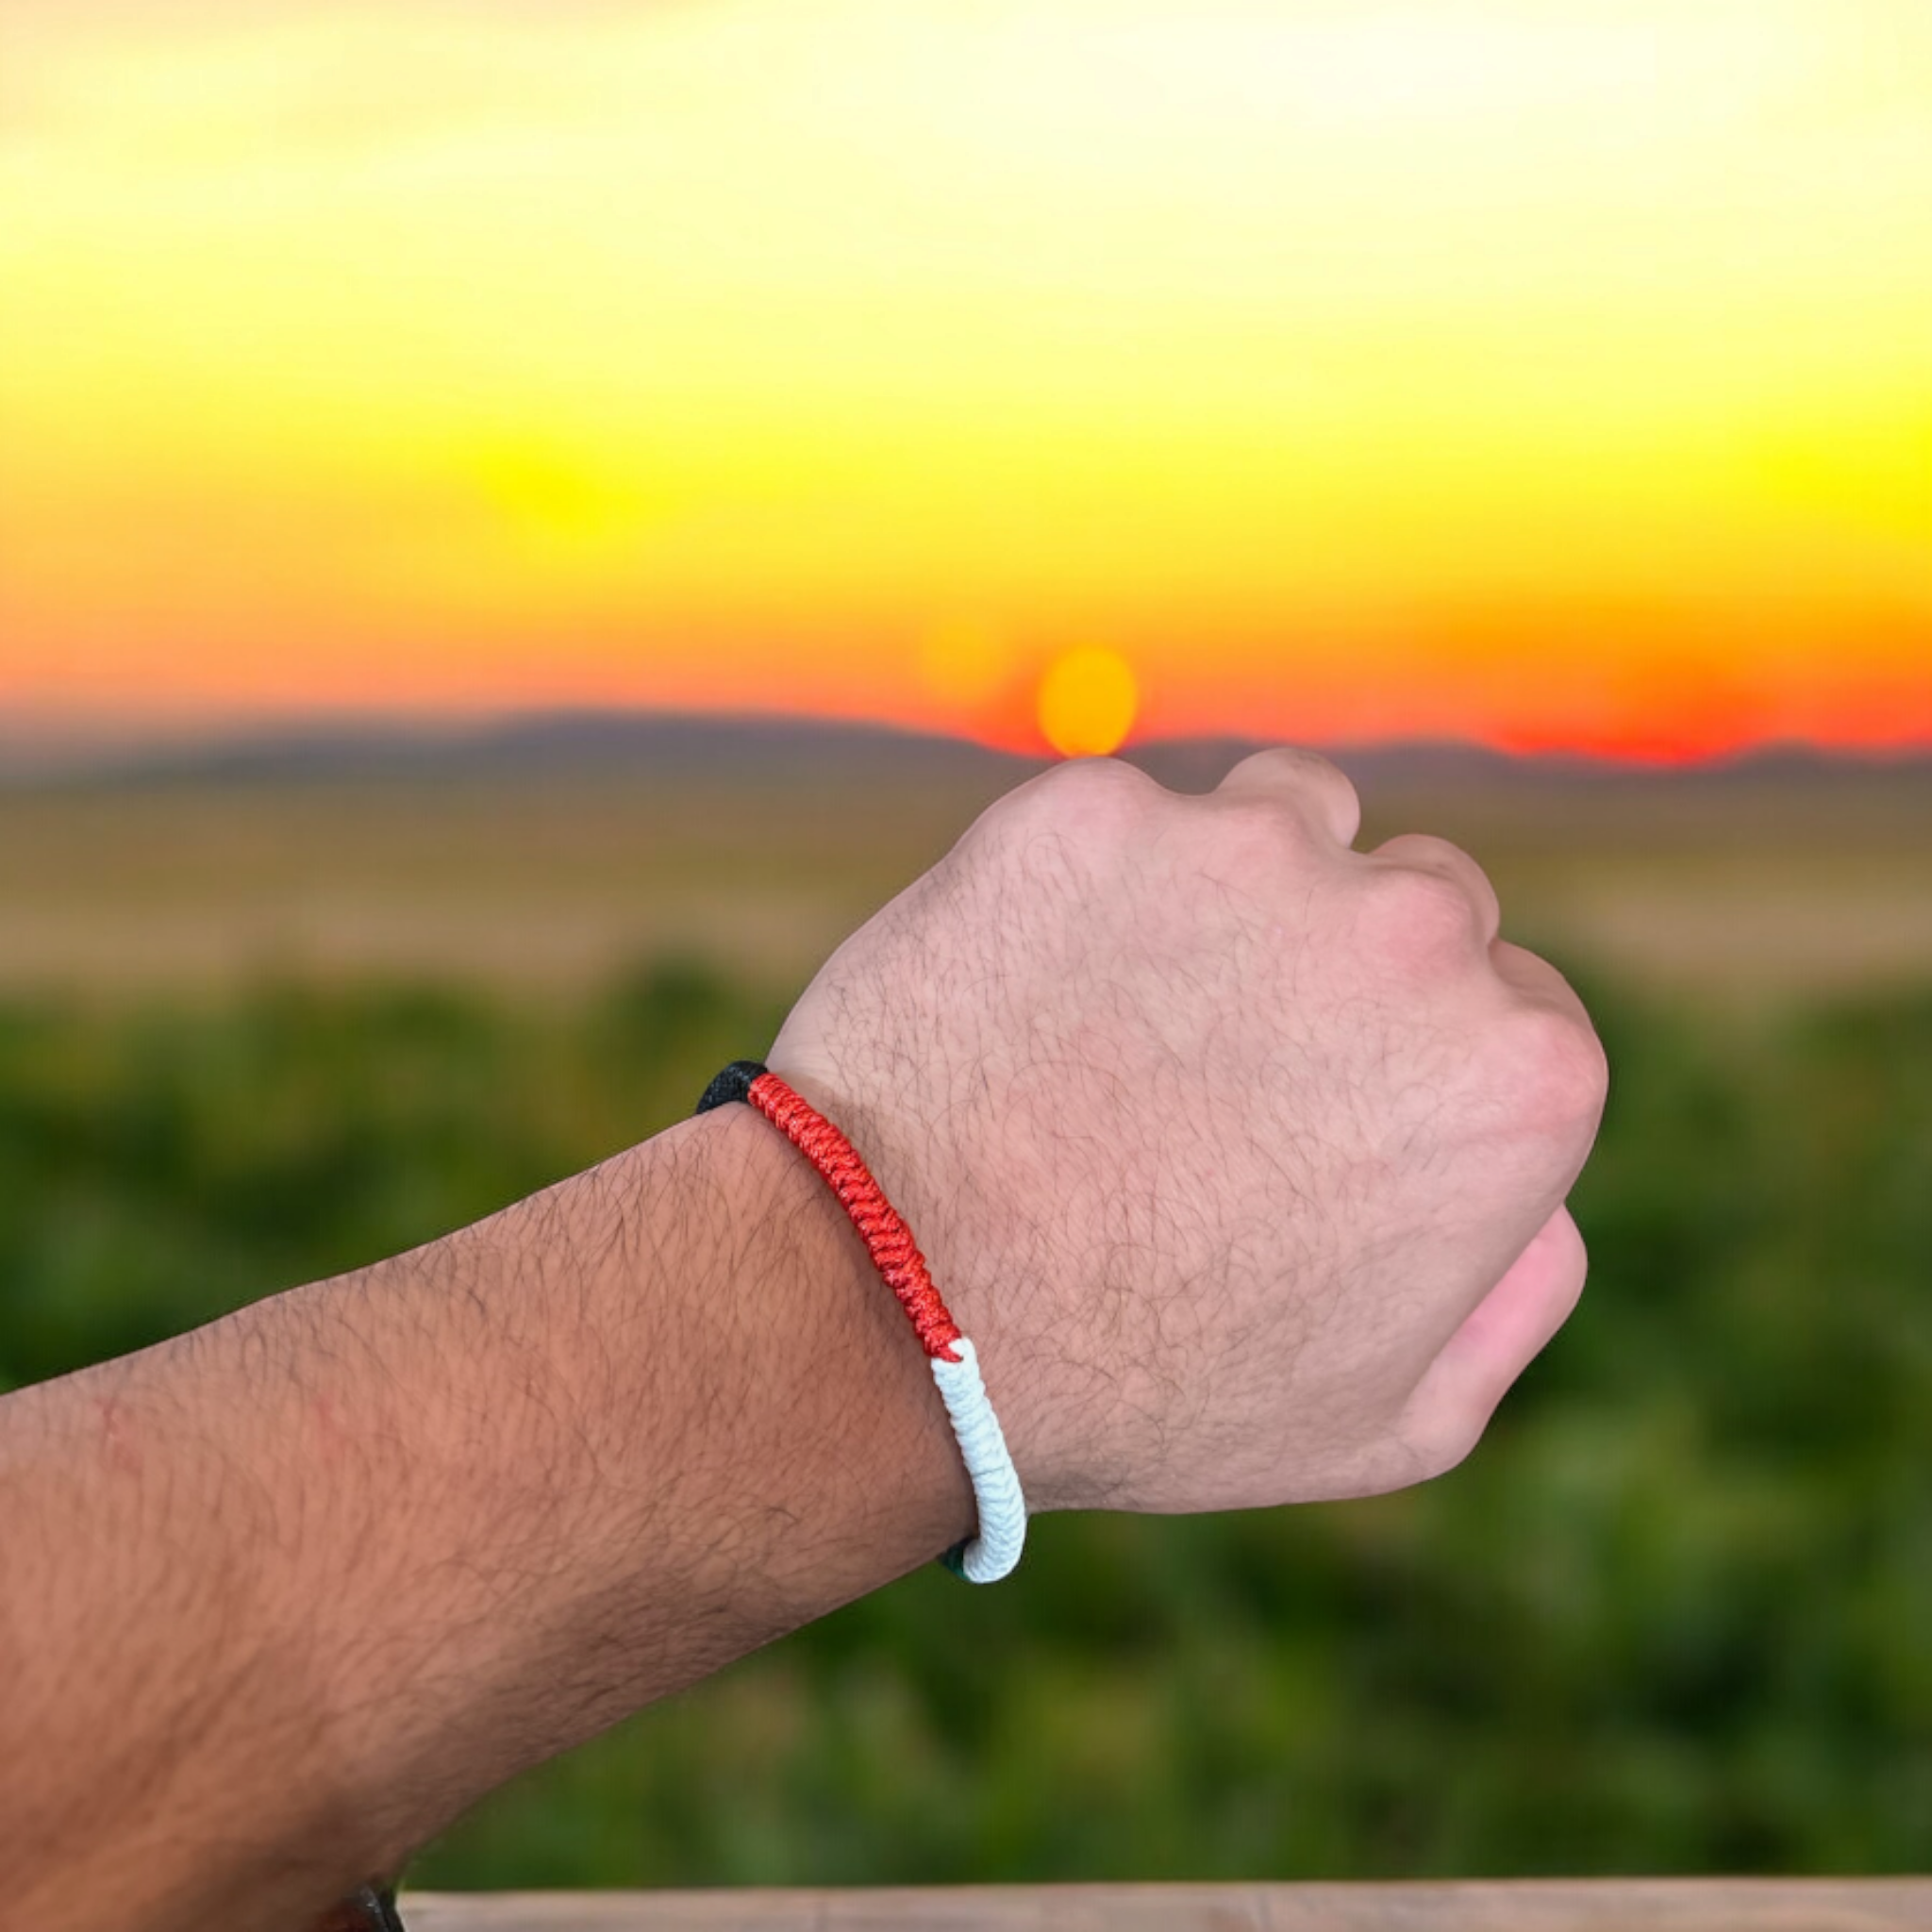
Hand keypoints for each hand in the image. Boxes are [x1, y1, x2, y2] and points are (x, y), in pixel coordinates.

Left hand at [770, 749, 1606, 1515]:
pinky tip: (1034, 990)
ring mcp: (1245, 849)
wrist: (898, 1309)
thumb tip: (1550, 1209)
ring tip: (1136, 1016)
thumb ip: (1512, 1298)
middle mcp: (1411, 927)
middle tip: (1225, 1072)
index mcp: (1518, 1069)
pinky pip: (1130, 822)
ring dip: (1242, 891)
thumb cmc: (1146, 1387)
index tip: (1331, 1117)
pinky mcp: (1097, 809)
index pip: (1517, 1006)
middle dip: (1347, 971)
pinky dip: (1094, 884)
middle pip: (1420, 900)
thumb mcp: (1390, 1418)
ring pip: (1290, 820)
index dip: (1420, 1066)